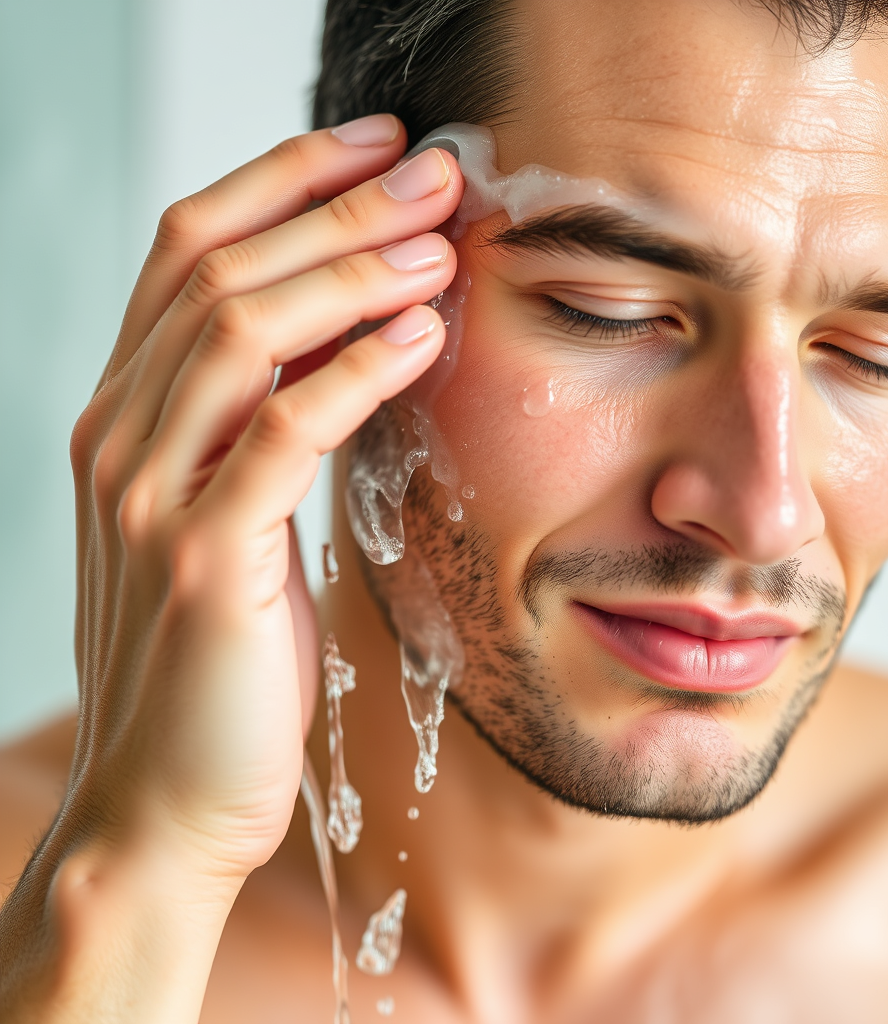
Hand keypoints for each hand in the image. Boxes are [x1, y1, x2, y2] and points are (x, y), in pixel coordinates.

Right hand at [64, 115, 462, 877]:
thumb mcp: (229, 524)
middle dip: (336, 205)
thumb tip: (342, 344)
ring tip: (442, 242)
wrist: (165, 798)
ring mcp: (150, 495)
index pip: (189, 252)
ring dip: (354, 270)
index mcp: (125, 418)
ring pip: (244, 330)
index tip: (375, 151)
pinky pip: (285, 430)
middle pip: (220, 268)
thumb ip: (258, 432)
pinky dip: (357, 370)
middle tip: (432, 173)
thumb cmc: (216, 662)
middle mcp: (119, 438)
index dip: (282, 182)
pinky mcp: (204, 560)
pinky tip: (422, 335)